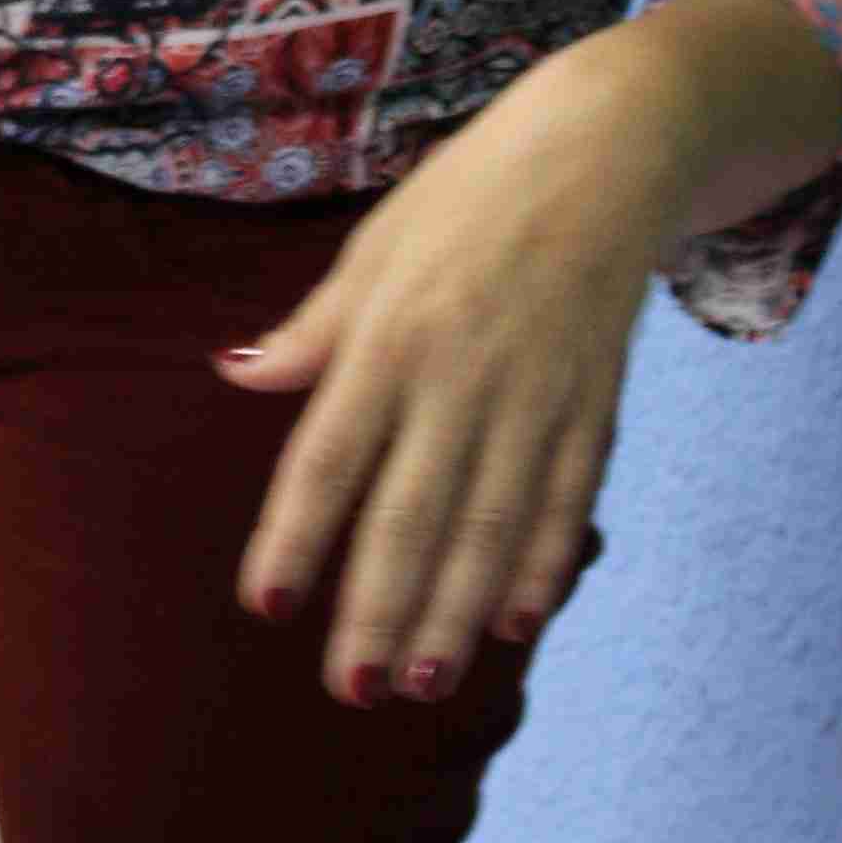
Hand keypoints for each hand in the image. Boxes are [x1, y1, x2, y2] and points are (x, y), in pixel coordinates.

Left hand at [226, 46, 689, 707]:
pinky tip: (514, 622)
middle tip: (351, 690)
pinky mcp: (591, 404)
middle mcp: (461, 376)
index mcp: (390, 335)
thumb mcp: (372, 246)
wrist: (603, 152)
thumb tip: (238, 375)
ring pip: (489, 525)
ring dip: (455, 610)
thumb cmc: (467, 197)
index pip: (330, 456)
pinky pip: (564, 499)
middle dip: (380, 609)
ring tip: (425, 683)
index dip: (297, 534)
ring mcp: (535, 396)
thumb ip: (313, 329)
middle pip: (412, 513)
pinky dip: (540, 563)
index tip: (266, 606)